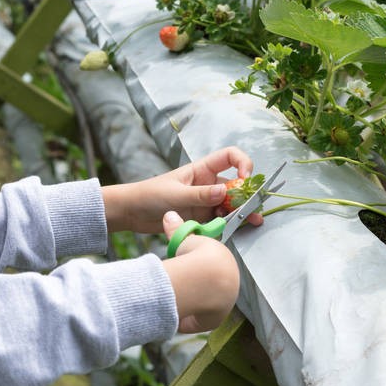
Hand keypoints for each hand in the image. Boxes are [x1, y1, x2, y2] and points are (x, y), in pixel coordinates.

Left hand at [102, 146, 263, 233]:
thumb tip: (225, 191)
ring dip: (242, 212)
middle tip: (254, 208)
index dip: (243, 163)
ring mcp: (205, 201)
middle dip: (247, 194)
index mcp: (201, 169)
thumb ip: (200, 194)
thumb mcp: (175, 194)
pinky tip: (236, 229)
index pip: (230, 157)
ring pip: (231, 204)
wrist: (132, 213)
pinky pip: (221, 219)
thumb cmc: (150, 195)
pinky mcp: (202, 217)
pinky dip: (230, 223)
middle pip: (236, 185)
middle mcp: (208, 184)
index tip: (245, 178)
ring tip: (252, 222)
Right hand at [160, 211, 239, 332]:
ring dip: (193, 305)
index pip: (210, 266)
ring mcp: (225, 302)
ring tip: (178, 302)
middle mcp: (230, 282)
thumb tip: (169, 213)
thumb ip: (177, 230)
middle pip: (210, 287)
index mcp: (225, 261)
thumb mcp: (184, 240)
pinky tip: (180, 319)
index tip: (184, 269)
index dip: (195, 267)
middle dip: (196, 287)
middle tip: (180, 285)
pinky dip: (190, 320)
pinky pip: (201, 320)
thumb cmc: (195, 256)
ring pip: (206, 305)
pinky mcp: (217, 318)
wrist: (203, 279)